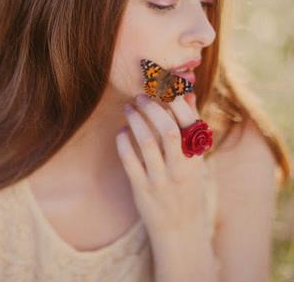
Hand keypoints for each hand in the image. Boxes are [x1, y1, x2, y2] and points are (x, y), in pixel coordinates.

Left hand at [115, 93, 211, 239]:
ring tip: (128, 108)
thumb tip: (187, 95)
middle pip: (166, 130)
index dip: (176, 102)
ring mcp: (160, 180)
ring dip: (135, 120)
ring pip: (145, 142)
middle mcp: (180, 169)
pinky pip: (129, 160)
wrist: (180, 230)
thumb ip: (191, 131)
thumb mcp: (196, 162)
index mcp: (196, 160)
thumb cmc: (188, 190)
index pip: (190, 124)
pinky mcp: (141, 189)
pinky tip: (122, 132)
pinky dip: (123, 142)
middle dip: (152, 108)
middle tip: (140, 96)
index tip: (164, 88)